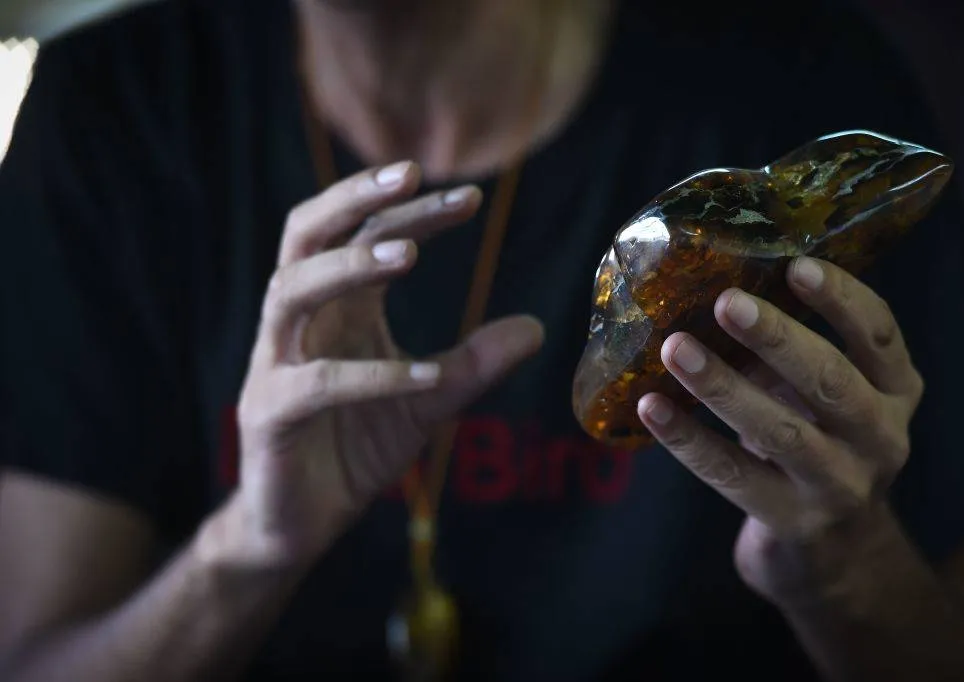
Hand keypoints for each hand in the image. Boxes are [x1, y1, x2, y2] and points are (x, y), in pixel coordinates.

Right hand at [225, 162, 543, 568]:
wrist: (301, 522)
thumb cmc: (354, 447)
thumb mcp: (428, 401)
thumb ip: (474, 364)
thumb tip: (536, 327)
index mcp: (337, 309)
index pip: (366, 237)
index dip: (414, 212)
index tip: (471, 198)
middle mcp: (300, 323)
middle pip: (305, 235)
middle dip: (353, 199)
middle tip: (410, 174)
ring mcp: (276, 364)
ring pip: (291, 292)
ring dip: (349, 268)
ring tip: (409, 257)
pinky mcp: (270, 414)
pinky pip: (317, 383)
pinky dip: (374, 376)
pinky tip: (427, 377)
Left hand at [636, 257, 923, 600]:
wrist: (832, 548)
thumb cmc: (817, 440)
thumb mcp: (821, 393)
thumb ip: (787, 352)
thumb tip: (707, 291)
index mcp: (895, 389)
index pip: (878, 334)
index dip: (841, 298)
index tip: (795, 264)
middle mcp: (881, 436)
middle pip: (832, 382)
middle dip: (778, 339)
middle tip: (727, 302)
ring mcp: (841, 484)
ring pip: (781, 432)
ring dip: (723, 386)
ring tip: (675, 349)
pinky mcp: (793, 520)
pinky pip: (733, 474)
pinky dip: (688, 438)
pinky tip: (650, 407)